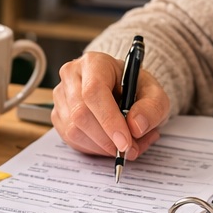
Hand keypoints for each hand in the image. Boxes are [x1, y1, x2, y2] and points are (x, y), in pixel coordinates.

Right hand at [52, 52, 169, 159]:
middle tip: (131, 149)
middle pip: (81, 114)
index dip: (109, 120)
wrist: (123, 90)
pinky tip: (110, 143)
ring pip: (74, 131)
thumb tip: (136, 127)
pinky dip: (95, 149)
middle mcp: (71, 76)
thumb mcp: (155, 94)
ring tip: (126, 145)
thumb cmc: (136, 89)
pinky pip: (72, 140)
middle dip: (107, 139)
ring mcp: (61, 96)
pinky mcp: (58, 116)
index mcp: (94, 63)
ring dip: (103, 147)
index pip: (94, 92)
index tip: (125, 143)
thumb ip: (151, 108)